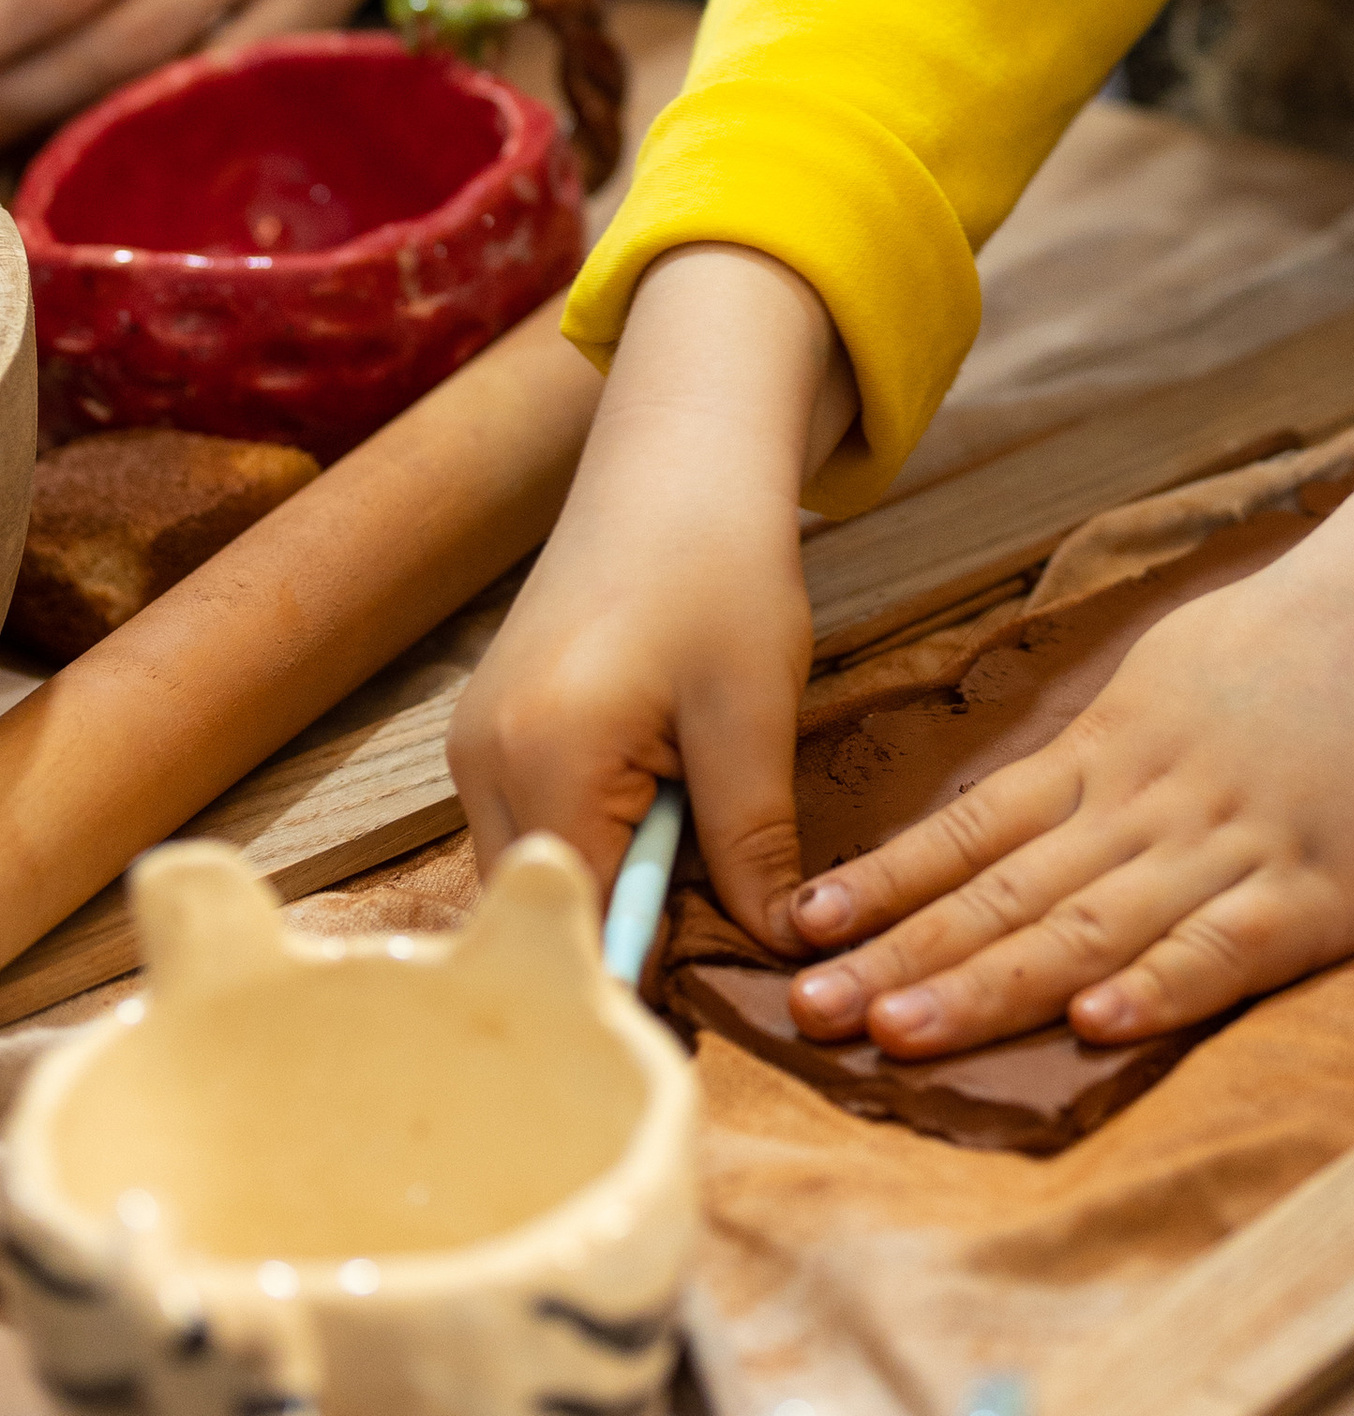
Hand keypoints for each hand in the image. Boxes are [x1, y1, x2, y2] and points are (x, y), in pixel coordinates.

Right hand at [451, 245, 855, 931]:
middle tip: (719, 919)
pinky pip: (533, 824)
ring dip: (614, 877)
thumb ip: (753, 844)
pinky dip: (595, 836)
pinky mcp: (488, 726)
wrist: (679, 454)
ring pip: (538, 872)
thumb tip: (778, 952)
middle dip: (628, 930)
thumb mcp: (755, 710)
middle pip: (546, 909)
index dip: (646, 977)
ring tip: (695, 834)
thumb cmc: (723, 564)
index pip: (578, 928)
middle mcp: (480, 761)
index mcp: (543, 759)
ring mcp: (472, 743)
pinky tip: (663, 799)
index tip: (711, 1002)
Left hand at [781, 510, 1353, 1056]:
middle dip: (902, 954)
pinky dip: (1157, 987)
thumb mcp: (1170, 674)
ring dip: (989, 987)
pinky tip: (1093, 1026)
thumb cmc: (1295, 642)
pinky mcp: (1316, 892)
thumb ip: (1099, 749)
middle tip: (808, 1011)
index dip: (887, 882)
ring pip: (1091, 927)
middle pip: (1010, 891)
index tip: (800, 929)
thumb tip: (1023, 803)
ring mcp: (1230, 846)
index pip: (976, 827)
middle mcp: (1151, 802)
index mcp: (1111, 749)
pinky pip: (1225, 948)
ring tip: (898, 1032)